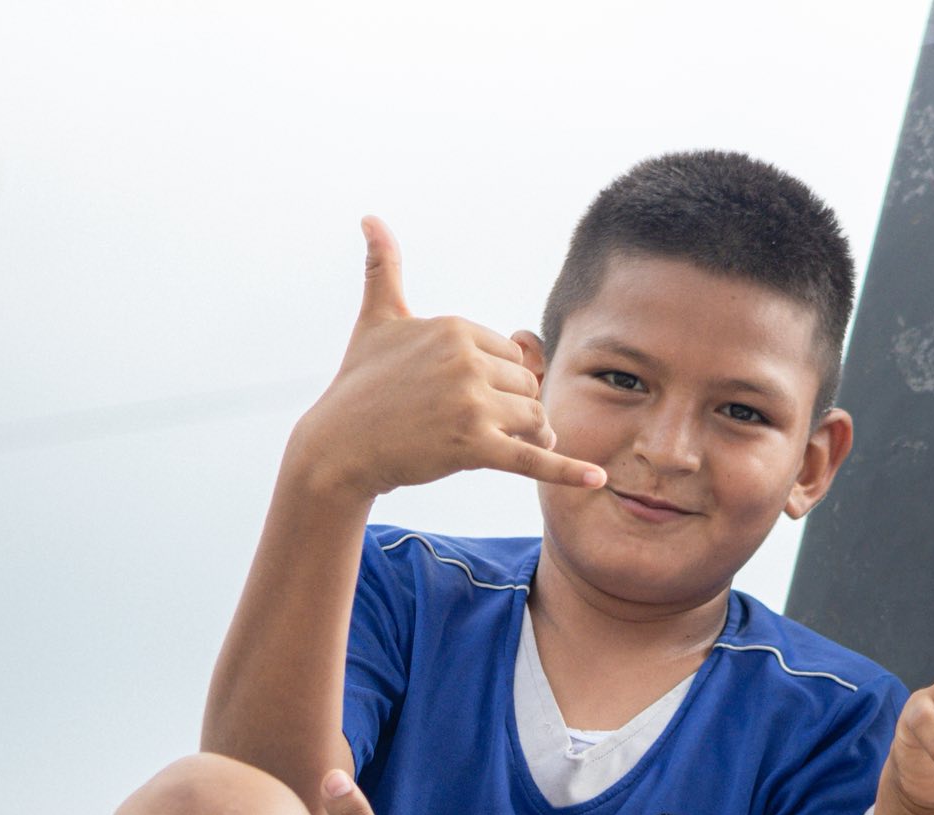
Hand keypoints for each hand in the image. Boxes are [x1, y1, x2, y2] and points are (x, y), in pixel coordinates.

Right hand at [291, 216, 605, 498]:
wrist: (337, 447)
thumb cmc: (360, 383)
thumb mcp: (376, 319)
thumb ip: (384, 267)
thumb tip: (370, 216)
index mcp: (456, 328)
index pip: (512, 355)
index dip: (498, 380)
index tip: (466, 394)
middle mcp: (466, 360)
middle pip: (527, 386)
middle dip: (513, 409)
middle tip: (475, 424)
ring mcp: (470, 403)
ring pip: (534, 418)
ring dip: (527, 437)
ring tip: (492, 444)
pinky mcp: (473, 446)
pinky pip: (531, 457)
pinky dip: (565, 470)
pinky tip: (596, 478)